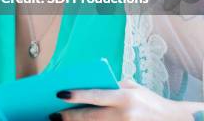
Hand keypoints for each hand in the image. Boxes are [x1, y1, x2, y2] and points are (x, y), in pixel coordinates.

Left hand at [50, 79, 188, 119]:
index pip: (95, 95)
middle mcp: (125, 114)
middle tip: (54, 116)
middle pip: (90, 117)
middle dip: (70, 117)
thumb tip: (87, 85)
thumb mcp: (133, 88)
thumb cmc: (150, 102)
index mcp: (125, 97)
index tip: (59, 94)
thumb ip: (112, 86)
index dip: (76, 95)